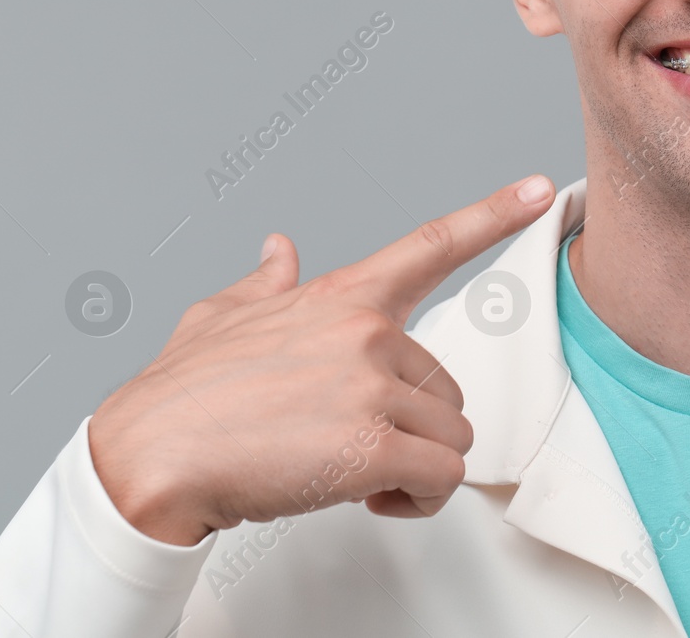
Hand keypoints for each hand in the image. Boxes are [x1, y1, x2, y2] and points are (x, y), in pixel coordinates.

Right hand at [89, 174, 555, 546]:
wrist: (148, 458)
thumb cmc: (177, 395)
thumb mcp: (216, 318)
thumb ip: (264, 284)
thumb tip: (278, 248)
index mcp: (339, 297)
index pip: (431, 244)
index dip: (493, 214)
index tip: (541, 190)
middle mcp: (367, 332)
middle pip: (446, 386)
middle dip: (410, 425)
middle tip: (348, 443)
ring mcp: (374, 385)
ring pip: (451, 435)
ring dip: (415, 466)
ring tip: (352, 471)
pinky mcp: (375, 444)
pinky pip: (443, 477)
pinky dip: (419, 499)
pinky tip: (372, 498)